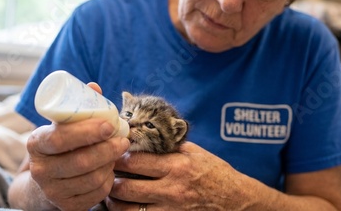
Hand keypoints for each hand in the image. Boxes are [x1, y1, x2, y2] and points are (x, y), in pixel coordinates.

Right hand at [19, 82, 129, 210]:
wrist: (45, 179)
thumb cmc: (60, 144)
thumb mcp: (62, 125)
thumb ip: (78, 107)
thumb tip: (95, 87)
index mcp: (36, 143)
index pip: (60, 138)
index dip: (87, 132)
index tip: (109, 125)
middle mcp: (40, 170)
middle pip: (80, 161)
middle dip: (107, 149)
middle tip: (123, 139)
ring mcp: (52, 191)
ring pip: (92, 178)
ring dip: (110, 163)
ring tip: (117, 151)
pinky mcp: (67, 206)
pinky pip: (97, 193)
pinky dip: (108, 180)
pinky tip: (109, 169)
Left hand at [106, 142, 244, 209]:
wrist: (237, 201)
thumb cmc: (216, 174)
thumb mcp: (196, 153)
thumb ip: (170, 147)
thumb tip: (144, 136)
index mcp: (176, 166)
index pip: (135, 161)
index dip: (117, 157)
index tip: (110, 154)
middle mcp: (171, 189)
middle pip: (125, 187)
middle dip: (109, 180)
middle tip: (103, 174)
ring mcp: (170, 210)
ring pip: (127, 210)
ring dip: (113, 202)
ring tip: (109, 194)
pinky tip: (123, 209)